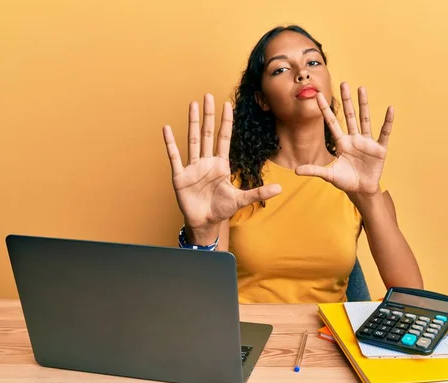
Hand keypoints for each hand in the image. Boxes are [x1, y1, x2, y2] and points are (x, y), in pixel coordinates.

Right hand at [163, 94, 281, 233]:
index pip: (224, 138)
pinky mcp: (180, 176)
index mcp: (221, 164)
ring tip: (192, 105)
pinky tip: (167, 129)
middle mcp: (206, 162)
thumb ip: (258, 193)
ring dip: (192, 122)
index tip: (227, 104)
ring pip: (192, 139)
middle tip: (208, 96)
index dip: (226, 122)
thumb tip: (280, 188)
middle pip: (207, 133)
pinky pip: (174, 156)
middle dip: (208, 115)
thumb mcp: (241, 200)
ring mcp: (193, 167)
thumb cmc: (221, 209)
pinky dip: (170, 143)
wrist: (204, 222)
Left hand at [295, 82, 392, 199]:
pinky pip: (384, 133)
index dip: (325, 110)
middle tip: (343, 83)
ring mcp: (366, 142)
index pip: (332, 123)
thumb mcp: (329, 175)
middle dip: (346, 100)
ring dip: (364, 105)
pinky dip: (387, 122)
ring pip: (365, 120)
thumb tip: (295, 170)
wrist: (361, 190)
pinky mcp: (379, 149)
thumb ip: (314, 170)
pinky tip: (390, 109)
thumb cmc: (346, 181)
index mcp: (341, 143)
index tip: (318, 95)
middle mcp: (353, 139)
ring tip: (362, 88)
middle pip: (349, 116)